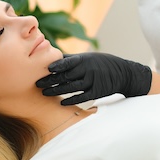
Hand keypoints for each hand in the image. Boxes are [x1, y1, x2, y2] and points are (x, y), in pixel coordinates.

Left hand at [36, 52, 151, 104]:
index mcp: (84, 59)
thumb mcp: (88, 57)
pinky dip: (71, 100)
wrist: (123, 73)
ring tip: (45, 93)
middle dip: (50, 80)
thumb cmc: (101, 63)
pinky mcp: (98, 92)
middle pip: (65, 76)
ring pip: (71, 87)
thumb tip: (52, 56)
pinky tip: (62, 103)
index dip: (56, 65)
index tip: (45, 69)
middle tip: (37, 84)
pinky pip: (82, 97)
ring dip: (57, 91)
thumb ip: (71, 59)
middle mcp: (88, 69)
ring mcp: (93, 81)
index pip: (67, 62)